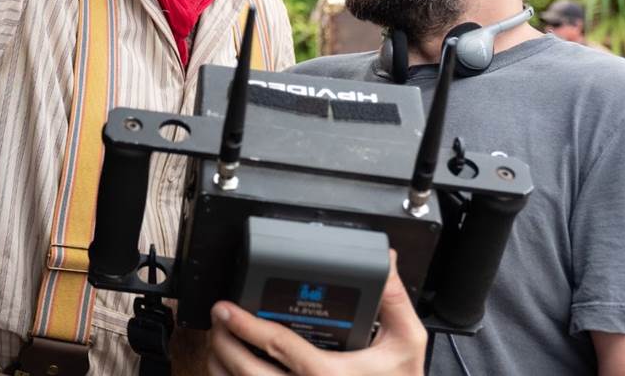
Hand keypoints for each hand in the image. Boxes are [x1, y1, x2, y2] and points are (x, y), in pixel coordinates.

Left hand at [206, 252, 426, 375]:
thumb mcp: (406, 342)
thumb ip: (394, 299)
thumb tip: (383, 260)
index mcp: (329, 374)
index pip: (276, 346)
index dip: (245, 324)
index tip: (226, 307)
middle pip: (246, 371)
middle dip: (223, 342)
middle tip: (218, 318)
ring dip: (222, 365)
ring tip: (218, 341)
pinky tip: (231, 369)